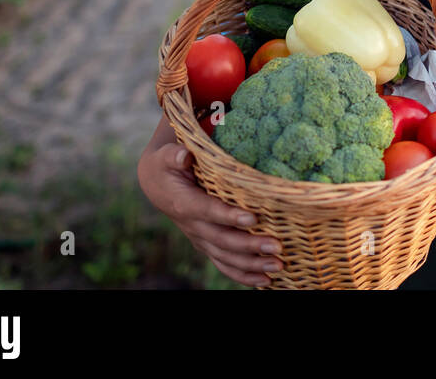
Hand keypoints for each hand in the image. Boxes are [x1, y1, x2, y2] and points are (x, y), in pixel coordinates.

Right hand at [137, 116, 282, 286]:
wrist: (158, 185)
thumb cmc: (167, 166)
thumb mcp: (166, 157)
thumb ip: (174, 155)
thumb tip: (184, 154)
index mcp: (185, 204)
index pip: (208, 212)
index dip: (228, 217)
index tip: (252, 219)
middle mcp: (193, 227)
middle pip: (223, 240)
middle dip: (249, 246)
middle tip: (276, 246)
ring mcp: (201, 239)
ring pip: (226, 257)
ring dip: (252, 265)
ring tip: (277, 266)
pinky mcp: (208, 245)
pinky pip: (225, 265)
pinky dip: (244, 276)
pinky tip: (266, 282)